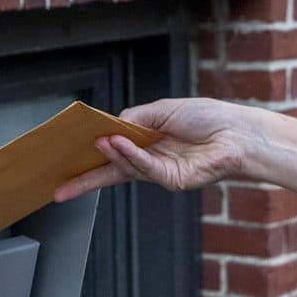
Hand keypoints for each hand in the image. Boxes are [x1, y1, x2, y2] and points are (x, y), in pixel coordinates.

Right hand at [53, 97, 256, 201]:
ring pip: (126, 167)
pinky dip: (130, 155)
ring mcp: (160, 173)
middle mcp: (150, 160)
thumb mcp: (162, 110)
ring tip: (97, 141)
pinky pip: (145, 168)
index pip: (112, 152)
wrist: (237, 132)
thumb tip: (110, 127)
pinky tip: (118, 144)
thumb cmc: (207, 119)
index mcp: (147, 143)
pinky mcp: (172, 181)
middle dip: (84, 180)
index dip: (90, 156)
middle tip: (59, 186)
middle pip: (111, 171)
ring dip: (111, 153)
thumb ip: (134, 119)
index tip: (67, 158)